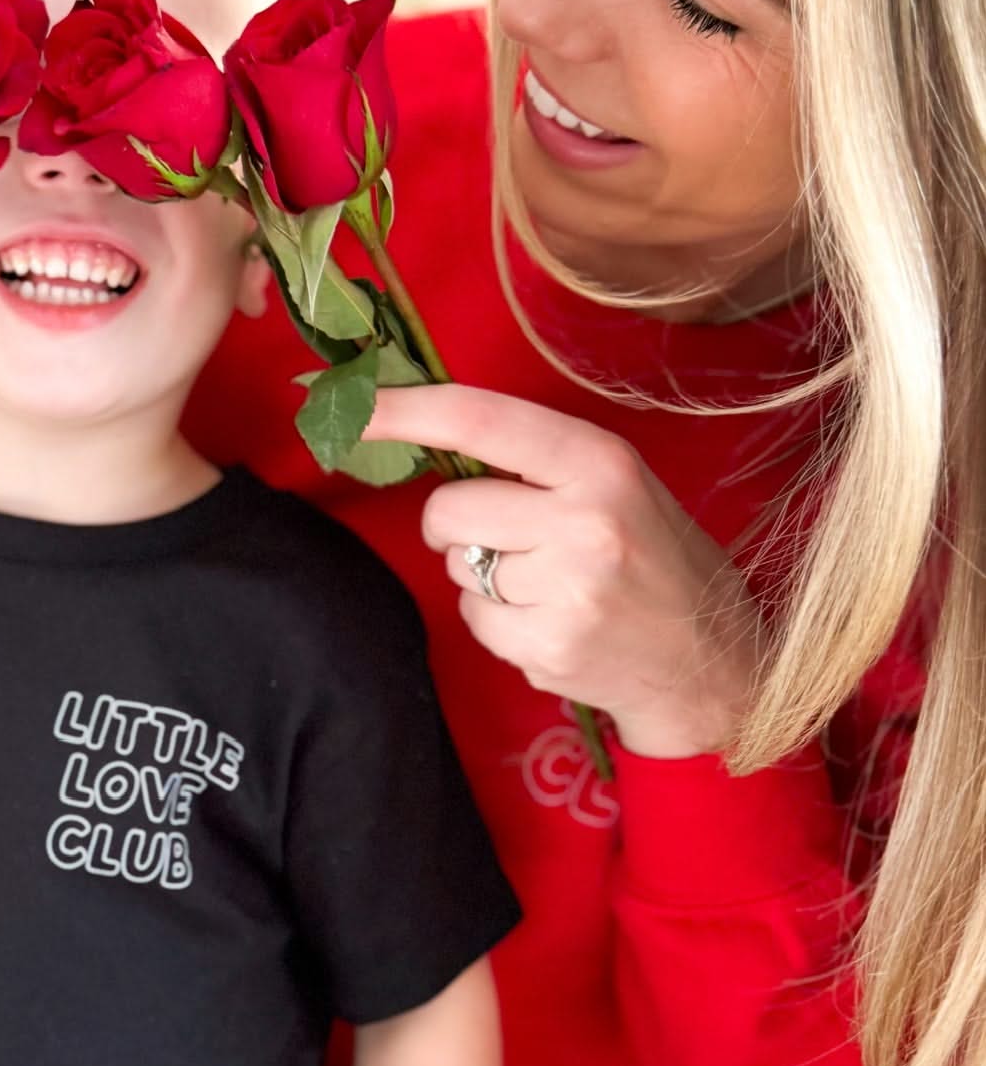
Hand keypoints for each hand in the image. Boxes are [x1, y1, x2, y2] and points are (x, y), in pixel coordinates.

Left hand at [365, 384, 763, 757]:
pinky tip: (551, 623)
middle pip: (446, 510)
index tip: (355, 405)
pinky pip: (474, 619)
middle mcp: (584, 520)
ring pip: (457, 567)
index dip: (407, 411)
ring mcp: (567, 589)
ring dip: (483, 578)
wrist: (711, 660)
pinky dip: (497, 623)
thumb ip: (533, 462)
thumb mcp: (615, 484)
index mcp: (599, 462)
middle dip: (455, 526)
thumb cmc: (651, 557)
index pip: (480, 421)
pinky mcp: (548, 647)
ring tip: (551, 586)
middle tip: (512, 540)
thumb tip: (421, 433)